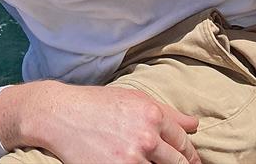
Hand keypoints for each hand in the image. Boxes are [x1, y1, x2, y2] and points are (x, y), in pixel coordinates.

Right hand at [0, 81, 199, 162]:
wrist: (60, 114)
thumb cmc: (97, 103)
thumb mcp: (133, 98)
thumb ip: (167, 112)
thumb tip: (194, 125)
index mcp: (152, 115)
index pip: (184, 144)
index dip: (190, 156)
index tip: (191, 162)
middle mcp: (145, 138)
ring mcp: (130, 159)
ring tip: (147, 162)